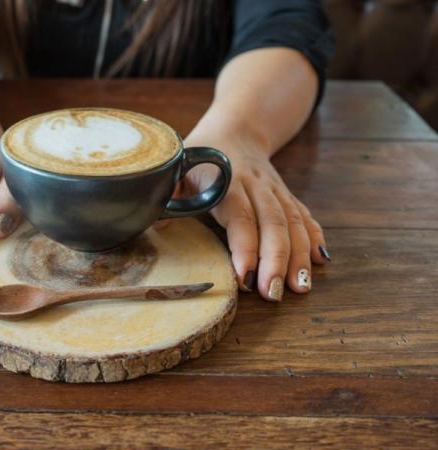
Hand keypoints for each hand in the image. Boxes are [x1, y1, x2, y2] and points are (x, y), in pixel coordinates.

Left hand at [183, 138, 329, 301]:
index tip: (244, 278)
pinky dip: (315, 238)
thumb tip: (155, 221)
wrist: (235, 129)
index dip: (244, 248)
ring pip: (293, 222)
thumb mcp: (176, 166)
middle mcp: (256, 185)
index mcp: (227, 180)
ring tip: (300, 288)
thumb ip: (167, 192)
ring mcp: (275, 190)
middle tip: (272, 293)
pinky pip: (304, 216)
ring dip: (299, 256)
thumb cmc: (199, 155)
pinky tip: (319, 262)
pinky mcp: (286, 196)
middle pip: (273, 223)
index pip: (239, 217)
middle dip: (275, 261)